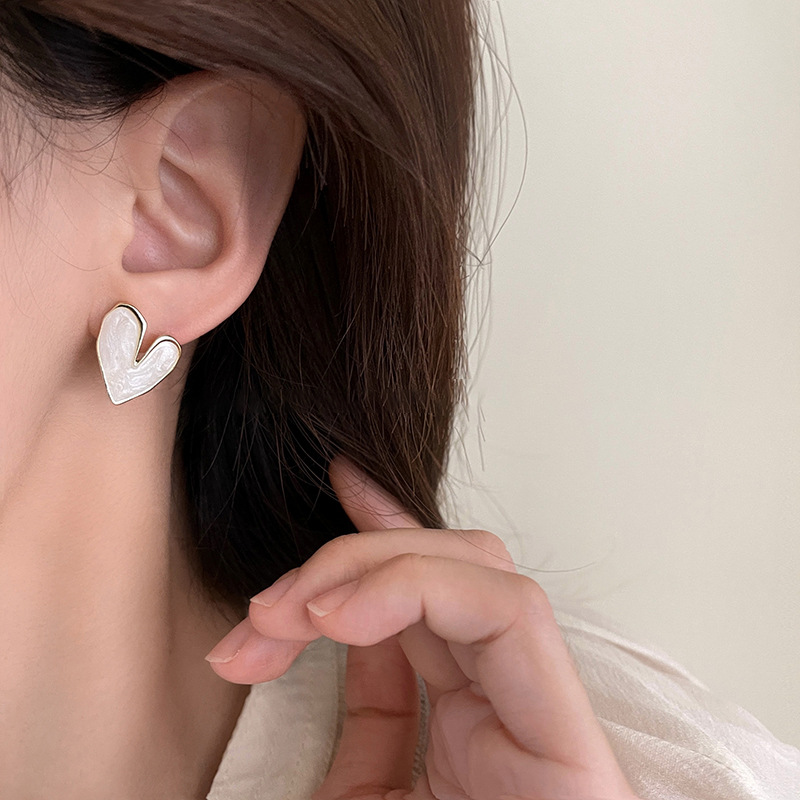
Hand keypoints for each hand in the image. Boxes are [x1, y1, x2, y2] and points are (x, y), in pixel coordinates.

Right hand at [205, 454, 640, 799]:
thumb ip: (368, 757)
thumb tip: (327, 691)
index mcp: (555, 752)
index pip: (505, 609)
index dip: (410, 583)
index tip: (320, 614)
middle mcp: (525, 714)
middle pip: (460, 576)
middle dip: (355, 569)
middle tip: (276, 605)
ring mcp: (483, 710)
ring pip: (426, 589)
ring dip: (338, 577)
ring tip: (267, 608)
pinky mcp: (439, 721)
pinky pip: (404, 638)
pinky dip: (359, 588)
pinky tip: (327, 552)